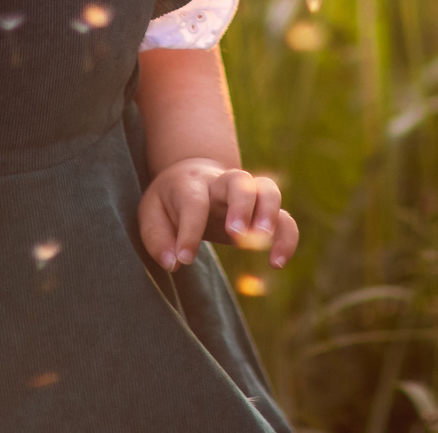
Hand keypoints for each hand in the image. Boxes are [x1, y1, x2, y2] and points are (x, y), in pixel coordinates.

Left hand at [139, 158, 298, 270]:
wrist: (192, 175)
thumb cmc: (169, 201)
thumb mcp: (151, 214)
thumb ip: (157, 239)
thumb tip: (174, 262)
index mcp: (190, 183)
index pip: (193, 202)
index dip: (189, 231)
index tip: (184, 260)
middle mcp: (221, 183)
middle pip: (239, 180)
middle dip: (241, 205)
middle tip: (236, 235)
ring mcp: (246, 194)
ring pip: (268, 190)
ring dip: (269, 214)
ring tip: (262, 242)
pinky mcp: (261, 211)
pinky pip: (284, 218)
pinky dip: (286, 237)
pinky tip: (278, 262)